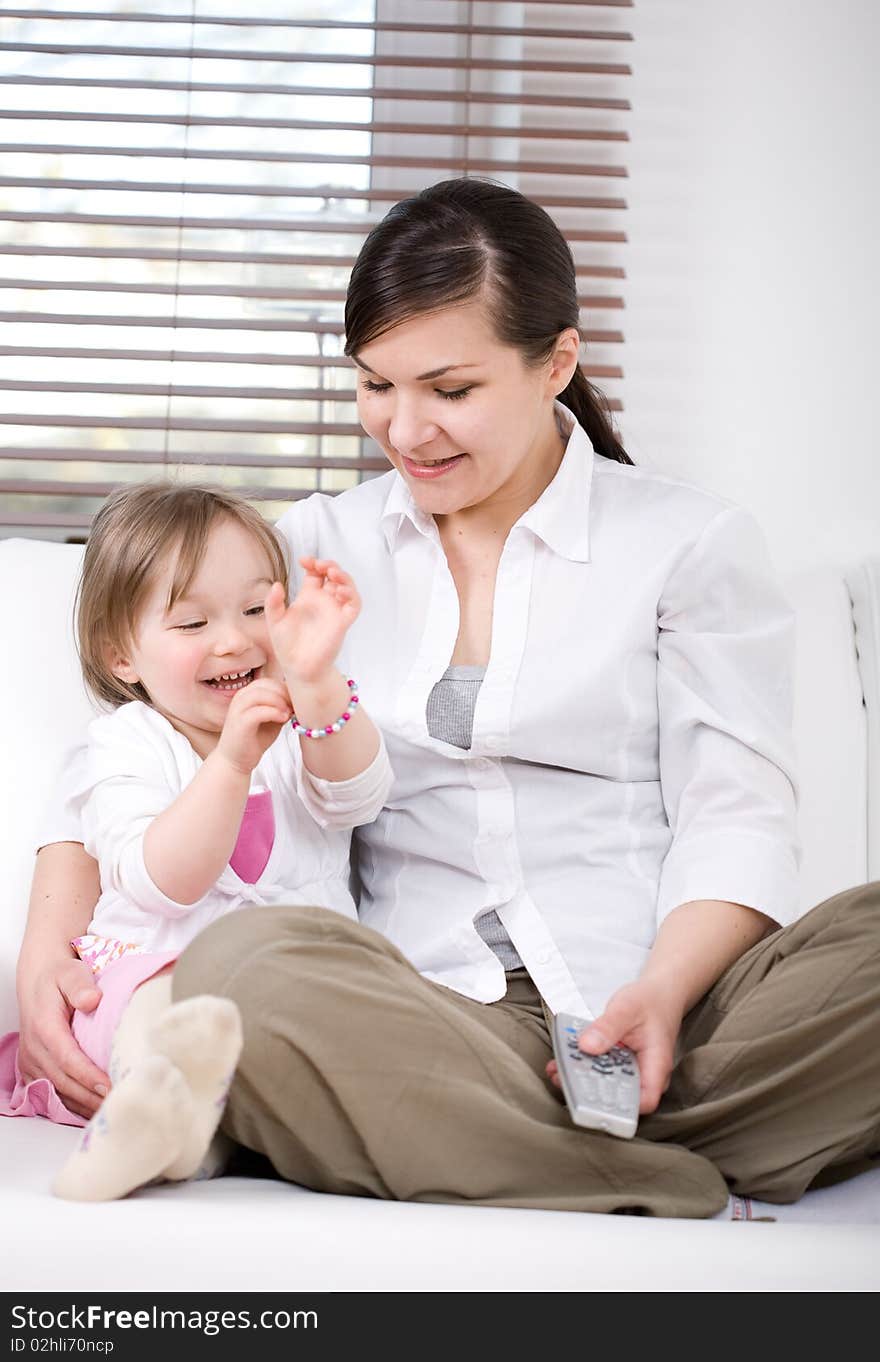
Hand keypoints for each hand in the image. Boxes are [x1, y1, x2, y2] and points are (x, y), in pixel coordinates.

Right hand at [16, 953, 108, 1118]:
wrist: (39, 980)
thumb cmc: (59, 977)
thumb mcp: (71, 973)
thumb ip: (81, 986)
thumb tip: (92, 999)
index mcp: (44, 1027)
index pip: (67, 1059)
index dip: (88, 1076)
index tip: (110, 1085)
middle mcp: (34, 1048)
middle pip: (63, 1081)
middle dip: (91, 1096)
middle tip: (119, 1102)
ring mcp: (31, 1061)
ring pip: (57, 1091)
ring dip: (83, 1104)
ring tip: (111, 1109)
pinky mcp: (32, 1068)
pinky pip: (50, 1092)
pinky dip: (71, 1103)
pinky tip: (92, 1107)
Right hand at [216, 677, 292, 775]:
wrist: (236, 760)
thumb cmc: (255, 738)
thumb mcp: (273, 718)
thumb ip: (282, 706)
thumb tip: (299, 698)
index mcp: (248, 694)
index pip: (270, 682)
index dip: (286, 689)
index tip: (298, 702)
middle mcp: (241, 697)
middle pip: (267, 684)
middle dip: (285, 694)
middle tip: (295, 707)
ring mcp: (238, 709)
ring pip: (261, 693)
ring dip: (280, 701)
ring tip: (289, 713)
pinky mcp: (239, 723)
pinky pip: (258, 711)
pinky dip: (274, 712)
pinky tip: (283, 718)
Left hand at [265, 558, 360, 688]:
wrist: (297, 668)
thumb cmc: (286, 646)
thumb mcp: (274, 620)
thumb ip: (273, 603)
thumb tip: (276, 584)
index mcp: (309, 597)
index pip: (316, 573)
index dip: (313, 563)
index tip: (304, 560)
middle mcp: (324, 601)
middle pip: (334, 575)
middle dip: (329, 565)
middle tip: (320, 565)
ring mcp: (335, 611)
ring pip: (347, 586)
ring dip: (343, 576)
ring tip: (332, 573)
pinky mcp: (343, 622)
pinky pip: (354, 605)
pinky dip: (351, 594)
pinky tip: (340, 590)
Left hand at [546, 978, 682, 1114]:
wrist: (658, 992)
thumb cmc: (650, 1000)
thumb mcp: (627, 1008)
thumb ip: (608, 1027)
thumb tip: (587, 1046)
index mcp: (656, 1065)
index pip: (644, 1101)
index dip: (619, 1108)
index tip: (591, 1099)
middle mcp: (646, 1074)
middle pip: (619, 1096)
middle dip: (589, 1091)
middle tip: (565, 1080)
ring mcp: (632, 1070)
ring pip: (607, 1084)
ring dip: (583, 1079)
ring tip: (558, 1070)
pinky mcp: (620, 1063)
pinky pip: (602, 1070)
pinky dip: (584, 1066)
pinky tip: (566, 1059)